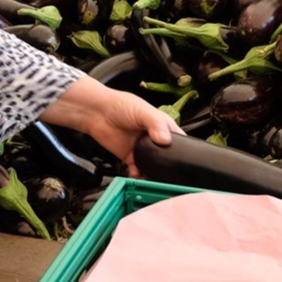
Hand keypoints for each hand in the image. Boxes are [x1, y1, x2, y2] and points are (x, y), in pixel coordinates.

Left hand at [39, 76, 181, 176]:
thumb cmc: (120, 105)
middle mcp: (155, 140)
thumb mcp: (142, 110)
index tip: (184, 160)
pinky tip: (136, 174)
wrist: (97, 113)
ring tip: (153, 176)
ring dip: (154, 173)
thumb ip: (156, 123)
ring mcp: (143, 150)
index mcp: (163, 127)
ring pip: (154, 167)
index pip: (180, 141)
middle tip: (168, 173)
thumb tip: (165, 139)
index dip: (184, 151)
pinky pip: (138, 172)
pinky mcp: (130, 158)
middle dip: (168, 166)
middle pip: (168, 158)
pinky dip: (138, 176)